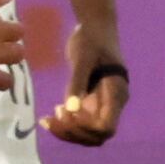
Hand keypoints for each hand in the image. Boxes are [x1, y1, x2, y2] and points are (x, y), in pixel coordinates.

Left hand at [43, 20, 129, 145]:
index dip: (86, 128)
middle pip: (97, 136)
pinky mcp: (91, 103)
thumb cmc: (91, 39)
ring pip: (88, 134)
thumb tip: (70, 108)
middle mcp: (112, 104)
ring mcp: (102, 105)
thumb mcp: (82, 58)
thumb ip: (77, 82)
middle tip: (53, 118)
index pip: (106, 127)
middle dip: (74, 133)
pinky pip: (80, 124)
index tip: (69, 113)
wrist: (95, 27)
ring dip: (68, 133)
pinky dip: (64, 126)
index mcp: (116, 94)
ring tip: (49, 119)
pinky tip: (48, 117)